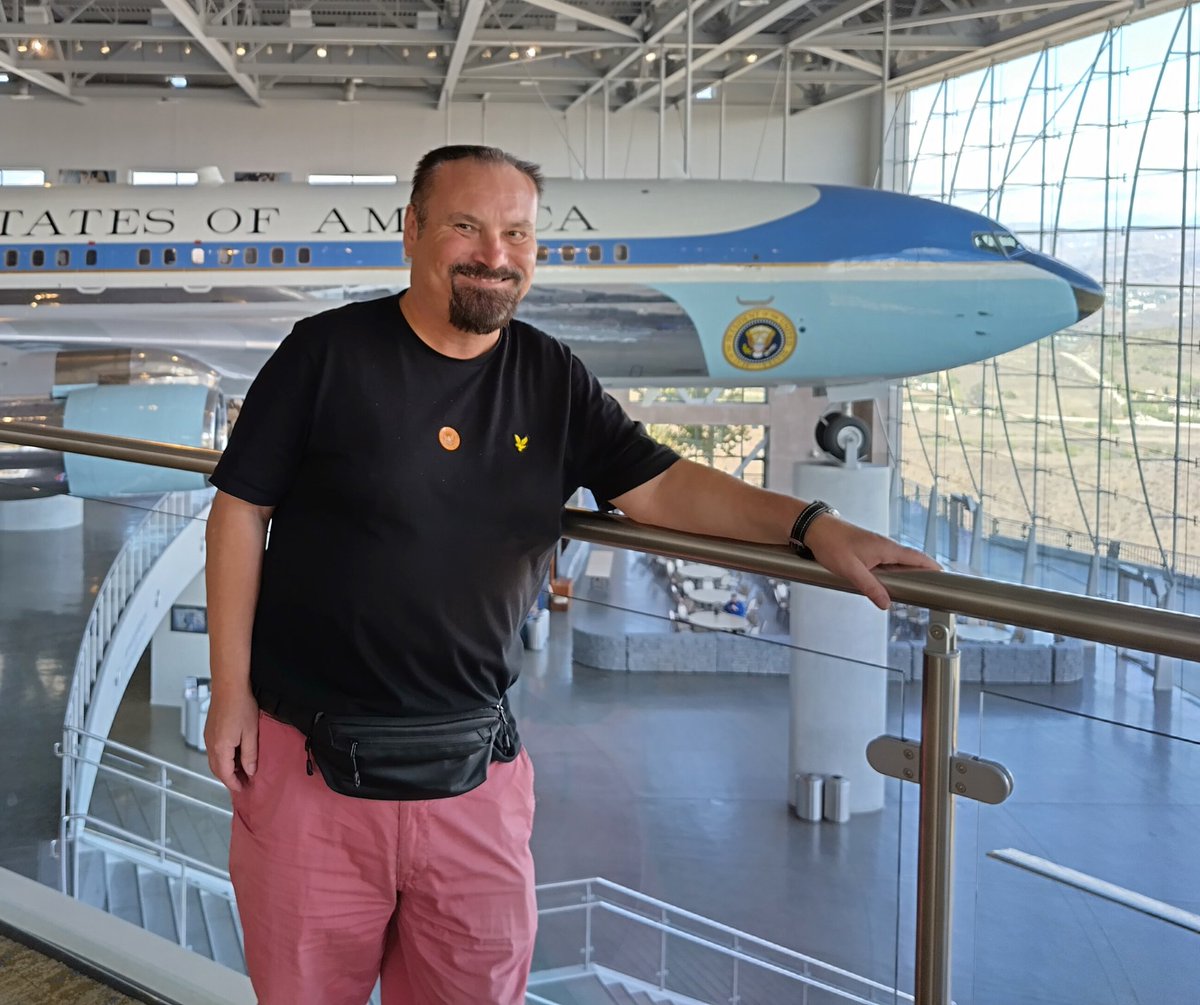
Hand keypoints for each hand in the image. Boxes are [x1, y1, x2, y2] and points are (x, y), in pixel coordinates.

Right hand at [205, 686, 259, 791]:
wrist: (229, 686)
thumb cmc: (241, 706)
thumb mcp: (251, 733)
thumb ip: (250, 755)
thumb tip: (250, 771)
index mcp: (221, 748)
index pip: (225, 774)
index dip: (234, 784)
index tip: (243, 789)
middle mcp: (211, 745)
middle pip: (217, 770)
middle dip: (229, 778)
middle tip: (243, 782)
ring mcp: (208, 738)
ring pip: (214, 761)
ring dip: (225, 769)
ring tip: (241, 770)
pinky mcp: (209, 731)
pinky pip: (214, 751)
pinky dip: (222, 759)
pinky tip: (234, 755)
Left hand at [804, 513, 939, 610]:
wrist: (814, 528)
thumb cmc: (831, 544)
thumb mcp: (851, 570)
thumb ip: (870, 587)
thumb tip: (886, 603)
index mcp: (886, 548)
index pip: (917, 557)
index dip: (932, 566)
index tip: (946, 576)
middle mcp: (884, 545)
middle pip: (911, 560)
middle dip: (923, 572)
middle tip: (932, 587)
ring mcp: (876, 546)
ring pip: (898, 561)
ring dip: (908, 572)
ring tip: (914, 588)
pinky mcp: (867, 549)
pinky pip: (887, 561)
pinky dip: (894, 570)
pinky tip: (889, 581)